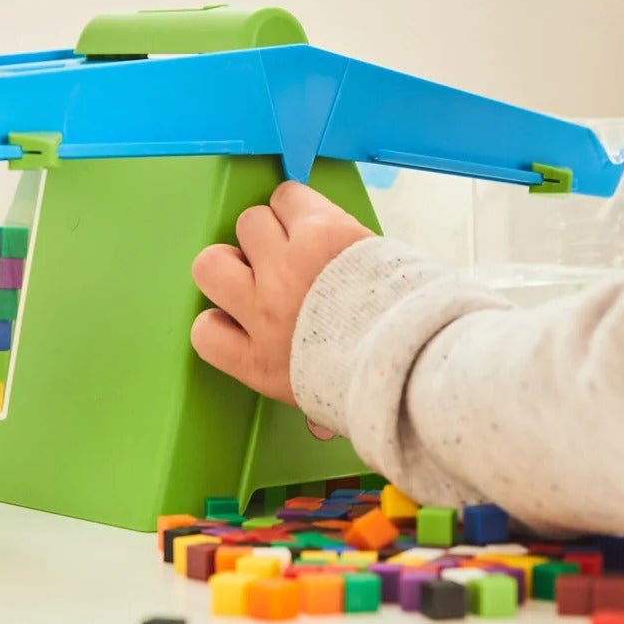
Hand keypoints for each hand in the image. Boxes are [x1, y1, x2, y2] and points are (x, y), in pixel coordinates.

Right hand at [190, 181, 371, 405]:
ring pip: (248, 223)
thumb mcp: (325, 403)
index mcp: (258, 362)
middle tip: (268, 266)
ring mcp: (285, 268)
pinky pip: (286, 196)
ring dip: (270, 225)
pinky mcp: (317, 232)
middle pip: (209, 265)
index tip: (240, 314)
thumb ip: (305, 393)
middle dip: (236, 261)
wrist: (419, 359)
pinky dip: (298, 202)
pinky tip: (316, 216)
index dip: (219, 318)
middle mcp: (261, 310)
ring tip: (298, 235)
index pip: (203, 331)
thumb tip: (315, 427)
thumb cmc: (378, 380)